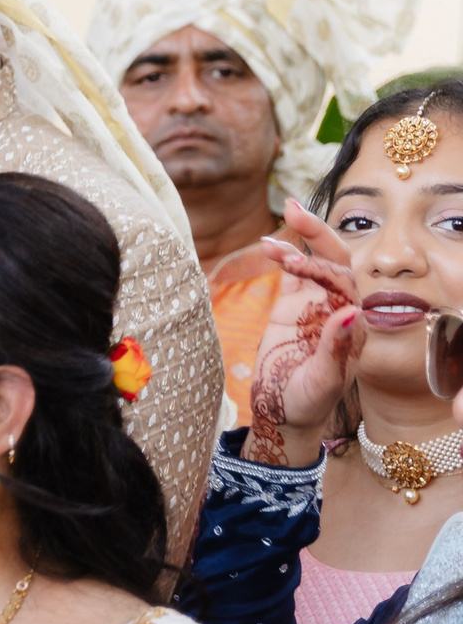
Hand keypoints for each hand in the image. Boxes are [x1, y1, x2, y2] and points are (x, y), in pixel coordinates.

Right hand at [245, 201, 364, 466]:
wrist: (283, 415)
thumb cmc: (307, 404)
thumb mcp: (323, 382)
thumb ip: (336, 348)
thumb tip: (350, 311)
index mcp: (353, 323)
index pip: (344, 281)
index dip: (322, 267)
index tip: (295, 265)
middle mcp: (338, 308)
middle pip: (335, 259)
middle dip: (318, 234)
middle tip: (294, 208)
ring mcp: (314, 305)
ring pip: (314, 262)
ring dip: (299, 239)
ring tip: (282, 218)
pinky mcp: (291, 308)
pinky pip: (292, 274)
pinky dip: (283, 256)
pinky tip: (269, 244)